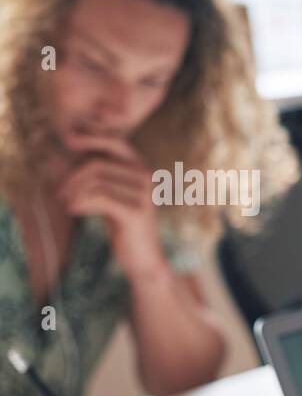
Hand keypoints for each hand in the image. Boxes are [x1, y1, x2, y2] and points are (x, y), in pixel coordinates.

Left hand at [55, 135, 166, 279]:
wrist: (143, 257)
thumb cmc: (123, 225)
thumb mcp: (109, 195)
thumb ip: (95, 174)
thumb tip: (63, 153)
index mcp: (142, 168)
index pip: (115, 141)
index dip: (89, 138)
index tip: (65, 140)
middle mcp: (147, 177)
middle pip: (99, 162)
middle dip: (72, 174)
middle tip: (59, 191)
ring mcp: (144, 194)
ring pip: (97, 181)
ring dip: (73, 191)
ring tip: (64, 202)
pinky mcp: (136, 212)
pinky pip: (100, 198)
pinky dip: (80, 203)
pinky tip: (72, 210)